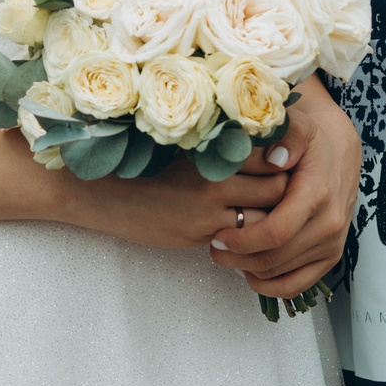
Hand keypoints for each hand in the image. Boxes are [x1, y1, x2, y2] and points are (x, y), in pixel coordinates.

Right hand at [60, 148, 289, 249]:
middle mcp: (214, 182)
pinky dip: (250, 235)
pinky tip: (245, 228)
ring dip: (272, 217)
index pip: (271, 153)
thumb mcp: (180, 144)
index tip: (287, 159)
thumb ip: (217, 146)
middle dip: (286, 190)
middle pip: (277, 188)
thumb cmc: (137, 160)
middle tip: (288, 189)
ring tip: (270, 211)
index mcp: (211, 150)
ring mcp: (207, 214)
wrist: (97, 191)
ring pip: (266, 219)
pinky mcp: (198, 237)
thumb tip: (261, 145)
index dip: (284, 157)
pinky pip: (241, 240)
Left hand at [207, 86, 361, 298]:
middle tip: (213, 246)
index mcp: (318, 194)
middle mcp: (329, 225)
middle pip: (274, 258)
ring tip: (227, 253)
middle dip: (237, 257)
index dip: (242, 240)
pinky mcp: (330, 257)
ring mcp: (331, 244)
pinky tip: (249, 270)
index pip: (276, 231)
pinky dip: (270, 285)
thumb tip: (275, 160)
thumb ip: (286, 137)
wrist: (340, 152)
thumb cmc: (310, 140)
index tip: (217, 235)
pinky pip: (298, 285)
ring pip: (281, 275)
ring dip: (248, 270)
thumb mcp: (298, 126)